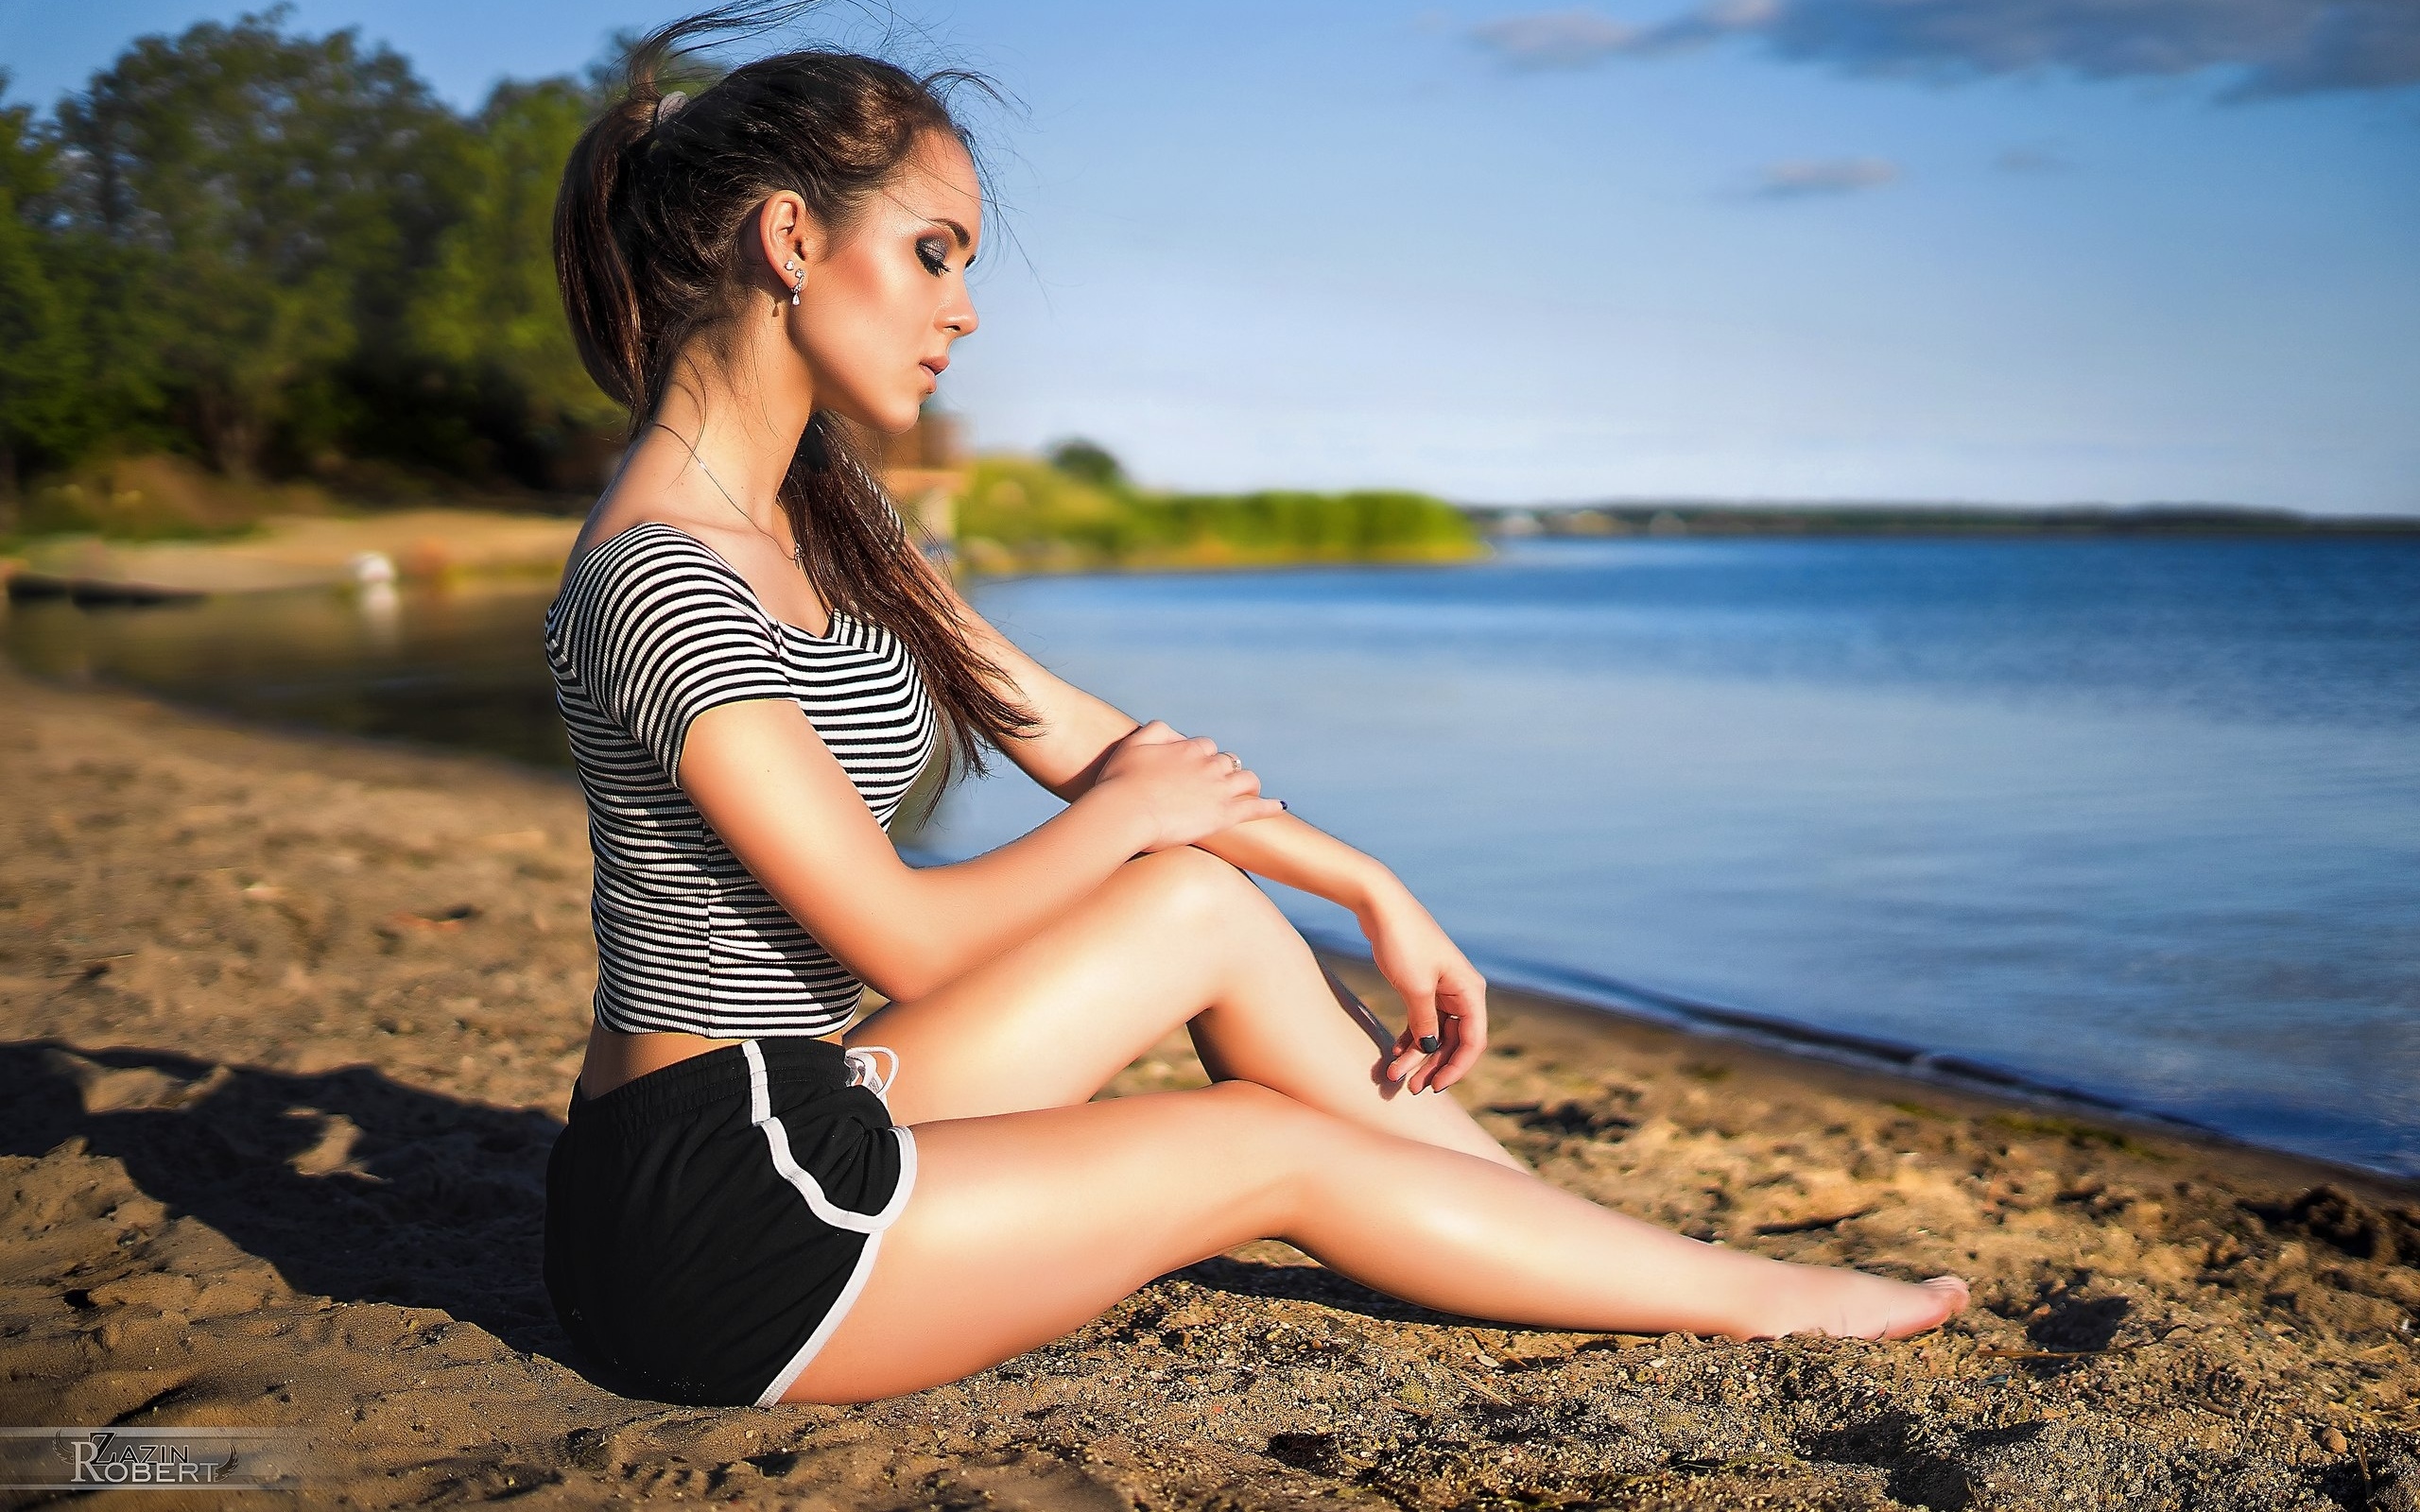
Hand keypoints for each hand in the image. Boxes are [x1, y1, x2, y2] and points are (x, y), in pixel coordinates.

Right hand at [1091, 720, 1284, 852]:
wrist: (1126, 812)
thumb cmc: (1121, 781)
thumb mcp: (1133, 743)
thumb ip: (1156, 730)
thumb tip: (1175, 733)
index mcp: (1188, 748)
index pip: (1205, 746)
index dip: (1202, 757)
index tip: (1195, 768)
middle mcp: (1208, 765)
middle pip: (1229, 761)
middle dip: (1226, 769)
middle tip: (1220, 783)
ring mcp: (1219, 790)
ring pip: (1247, 779)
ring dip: (1248, 784)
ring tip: (1249, 791)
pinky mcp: (1224, 814)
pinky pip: (1256, 808)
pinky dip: (1269, 807)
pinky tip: (1279, 807)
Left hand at [1364, 888, 1486, 1093]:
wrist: (1379, 905)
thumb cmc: (1402, 942)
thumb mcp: (1415, 988)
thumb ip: (1425, 1022)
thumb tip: (1430, 1049)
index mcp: (1469, 991)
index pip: (1473, 1041)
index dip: (1457, 1068)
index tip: (1434, 1087)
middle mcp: (1461, 991)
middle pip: (1454, 1041)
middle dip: (1433, 1066)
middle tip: (1410, 1088)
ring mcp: (1441, 988)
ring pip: (1436, 1033)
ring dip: (1417, 1056)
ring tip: (1394, 1075)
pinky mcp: (1422, 985)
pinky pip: (1422, 1020)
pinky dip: (1410, 1037)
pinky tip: (1395, 1053)